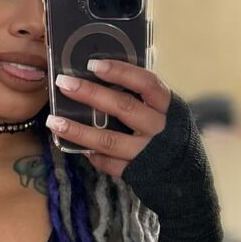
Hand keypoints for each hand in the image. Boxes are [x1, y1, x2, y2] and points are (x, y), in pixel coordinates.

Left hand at [46, 59, 171, 177]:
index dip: (120, 72)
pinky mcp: (136, 173)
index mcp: (168, 106)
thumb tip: (118, 63)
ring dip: (78, 131)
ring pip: (108, 140)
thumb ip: (145, 93)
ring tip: (53, 121)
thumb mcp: (166, 110)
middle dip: (90, 94)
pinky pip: (109, 163)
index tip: (93, 64)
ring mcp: (146, 152)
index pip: (146, 83)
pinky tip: (75, 146)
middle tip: (63, 83)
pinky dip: (92, 155)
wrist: (187, 178)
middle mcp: (158, 128)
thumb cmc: (171, 134)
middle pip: (123, 107)